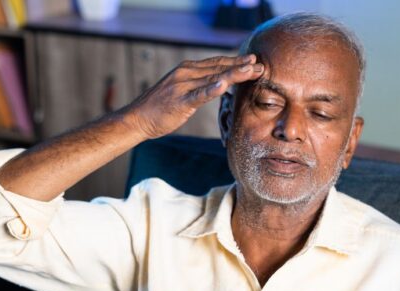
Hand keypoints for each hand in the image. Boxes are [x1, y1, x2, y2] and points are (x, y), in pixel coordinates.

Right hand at [122, 54, 262, 138]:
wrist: (138, 118)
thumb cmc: (161, 107)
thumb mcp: (183, 91)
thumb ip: (200, 85)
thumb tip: (220, 84)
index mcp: (188, 69)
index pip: (217, 63)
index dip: (237, 62)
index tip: (254, 62)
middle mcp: (186, 73)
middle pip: (219, 68)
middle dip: (241, 67)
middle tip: (261, 65)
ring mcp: (182, 86)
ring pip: (213, 78)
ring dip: (234, 74)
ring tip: (251, 71)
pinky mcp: (179, 100)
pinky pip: (199, 94)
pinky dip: (212, 89)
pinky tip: (224, 85)